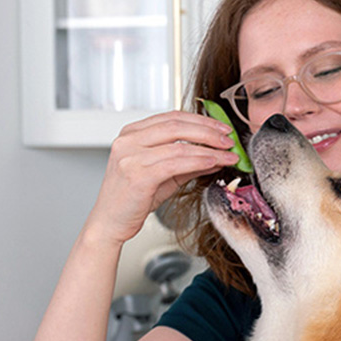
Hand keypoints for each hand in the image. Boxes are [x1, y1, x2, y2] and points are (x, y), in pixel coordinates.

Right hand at [87, 110, 242, 244]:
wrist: (110, 223)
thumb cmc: (132, 199)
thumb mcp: (163, 175)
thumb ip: (187, 162)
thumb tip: (217, 155)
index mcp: (131, 133)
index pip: (171, 117)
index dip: (200, 120)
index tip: (222, 128)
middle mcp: (128, 140)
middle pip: (176, 125)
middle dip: (208, 131)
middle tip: (230, 139)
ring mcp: (131, 156)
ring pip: (179, 145)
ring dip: (210, 149)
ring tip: (229, 154)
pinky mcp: (138, 174)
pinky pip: (176, 163)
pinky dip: (200, 162)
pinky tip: (215, 164)